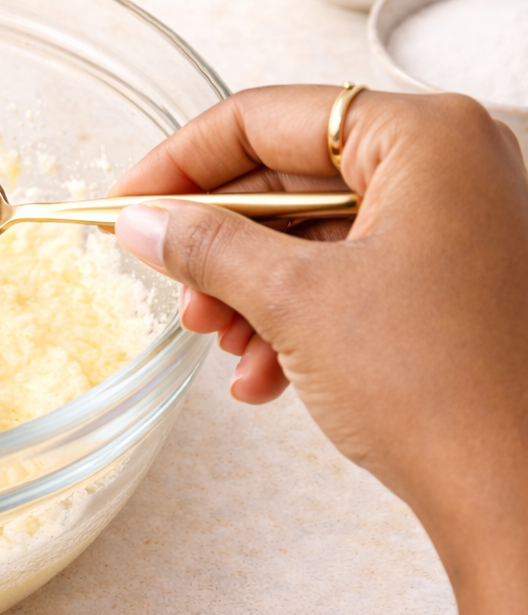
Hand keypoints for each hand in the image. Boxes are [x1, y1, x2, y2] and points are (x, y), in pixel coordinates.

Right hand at [111, 86, 527, 614]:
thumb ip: (207, 246)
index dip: (181, 162)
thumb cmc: (440, 388)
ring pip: (317, 233)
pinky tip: (265, 374)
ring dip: (253, 290)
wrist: (519, 497)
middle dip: (221, 244)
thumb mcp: (295, 301)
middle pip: (291, 176)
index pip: (265, 117)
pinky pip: (355, 274)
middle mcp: (454, 163)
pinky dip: (299, 317)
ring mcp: (462, 223)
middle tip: (171, 287)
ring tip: (222, 346)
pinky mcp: (460, 280)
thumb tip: (142, 221)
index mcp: (425, 135)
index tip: (127, 204)